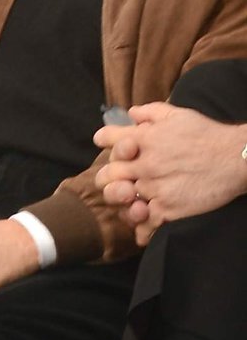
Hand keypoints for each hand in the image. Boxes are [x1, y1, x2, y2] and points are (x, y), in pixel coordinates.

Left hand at [96, 101, 246, 242]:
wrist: (235, 159)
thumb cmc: (208, 135)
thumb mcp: (178, 114)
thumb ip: (150, 112)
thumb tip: (131, 114)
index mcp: (143, 138)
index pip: (106, 139)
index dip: (106, 142)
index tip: (112, 146)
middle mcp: (144, 163)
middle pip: (106, 175)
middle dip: (108, 178)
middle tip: (119, 180)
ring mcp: (154, 188)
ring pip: (121, 200)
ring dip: (122, 202)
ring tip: (131, 201)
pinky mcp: (168, 209)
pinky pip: (143, 224)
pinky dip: (141, 227)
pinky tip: (144, 226)